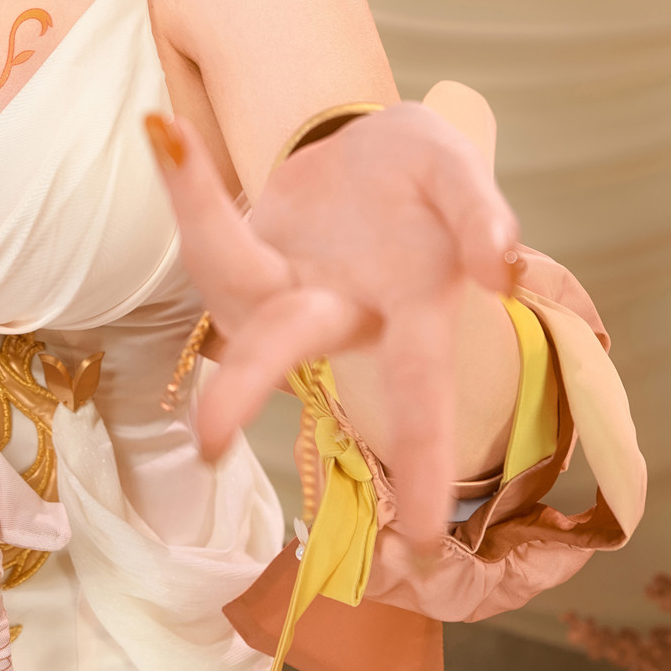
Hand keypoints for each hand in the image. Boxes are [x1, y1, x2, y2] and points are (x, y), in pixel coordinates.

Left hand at [145, 103, 518, 546]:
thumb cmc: (424, 176)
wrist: (367, 148)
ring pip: (230, 275)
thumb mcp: (458, 168)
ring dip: (198, 211)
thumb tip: (504, 272)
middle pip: (285, 350)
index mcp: (407, 309)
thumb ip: (481, 214)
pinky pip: (209, 224)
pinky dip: (187, 180)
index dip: (426, 459)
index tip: (424, 540)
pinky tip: (166, 130)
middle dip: (245, 388)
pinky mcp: (239, 250)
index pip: (422, 394)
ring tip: (171, 137)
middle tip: (209, 442)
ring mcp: (277, 285)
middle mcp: (333, 312)